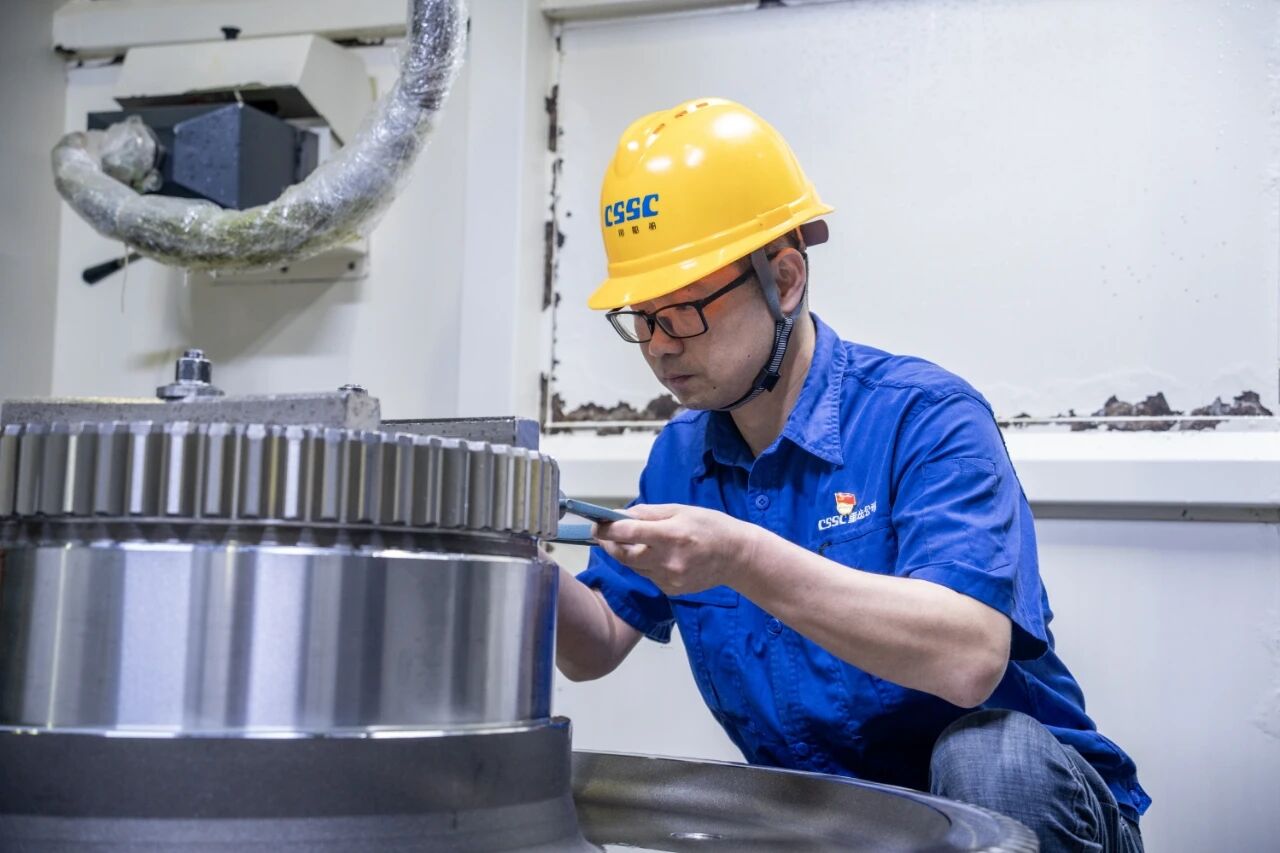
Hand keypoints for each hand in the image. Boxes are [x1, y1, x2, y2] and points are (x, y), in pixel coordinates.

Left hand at [592, 503, 759, 595]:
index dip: (607, 529)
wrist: (737, 557)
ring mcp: (670, 579)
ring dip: (627, 554)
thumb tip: (621, 515)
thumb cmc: (711, 528)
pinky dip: (645, 565)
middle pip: (624, 556)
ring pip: (634, 567)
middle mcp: (668, 560)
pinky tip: (657, 556)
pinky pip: (648, 576)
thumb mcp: (681, 510)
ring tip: (632, 542)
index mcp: (671, 535)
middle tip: (603, 535)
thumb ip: (648, 514)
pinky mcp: (672, 590)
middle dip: (609, 545)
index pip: (627, 533)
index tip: (597, 525)